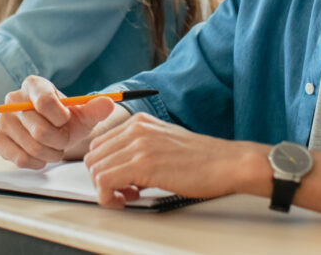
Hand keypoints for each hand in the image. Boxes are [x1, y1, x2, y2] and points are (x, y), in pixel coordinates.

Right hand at [0, 75, 118, 168]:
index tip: (66, 120)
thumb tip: (109, 103)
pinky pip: (19, 158)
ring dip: (50, 153)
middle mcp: (13, 98)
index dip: (61, 118)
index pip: (45, 102)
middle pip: (40, 130)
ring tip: (54, 147)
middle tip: (63, 140)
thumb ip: (96, 108)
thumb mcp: (84, 113)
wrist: (52, 131)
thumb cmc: (66, 120)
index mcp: (34, 85)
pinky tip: (42, 156)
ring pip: (32, 146)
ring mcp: (2, 119)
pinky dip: (36, 162)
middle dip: (59, 141)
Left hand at [83, 113, 264, 207]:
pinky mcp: (143, 164)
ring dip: (106, 190)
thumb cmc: (203, 159)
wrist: (227, 163)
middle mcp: (136, 129)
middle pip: (93, 157)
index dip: (105, 167)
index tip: (120, 181)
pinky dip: (109, 197)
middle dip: (102, 179)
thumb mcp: (165, 143)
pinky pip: (105, 182)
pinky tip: (127, 200)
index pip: (100, 144)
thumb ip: (141, 149)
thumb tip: (121, 169)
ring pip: (96, 170)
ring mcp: (139, 145)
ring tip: (128, 196)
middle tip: (123, 191)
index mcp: (140, 122)